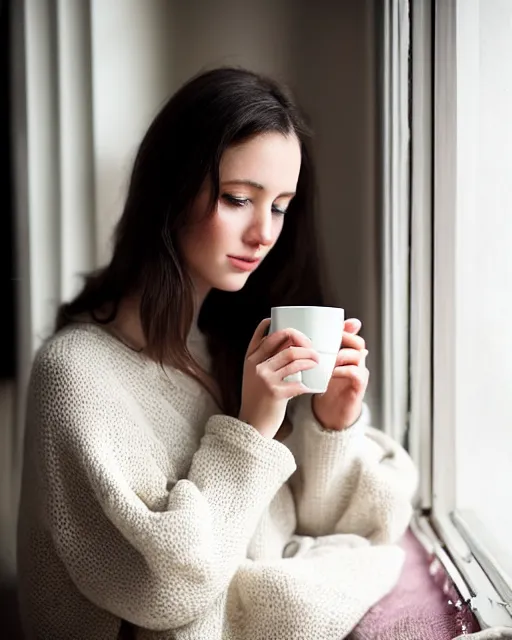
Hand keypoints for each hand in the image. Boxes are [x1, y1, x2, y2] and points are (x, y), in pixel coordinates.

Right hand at [239, 319, 319, 438]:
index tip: (293, 327)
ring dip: (309, 357)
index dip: (280, 326)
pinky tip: (314, 385)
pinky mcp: (275, 393)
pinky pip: (299, 382)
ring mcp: (264, 378)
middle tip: (312, 347)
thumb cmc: (257, 401)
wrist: (252, 427)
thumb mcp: (253, 378)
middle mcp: (255, 365)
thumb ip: (266, 362)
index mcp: (250, 359)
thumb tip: (292, 347)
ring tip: (317, 361)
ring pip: (293, 357)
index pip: (263, 334)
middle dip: (302, 339)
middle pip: (282, 339)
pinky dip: (309, 383)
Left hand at [312, 318, 368, 430]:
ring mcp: (359, 372)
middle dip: (344, 338)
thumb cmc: (324, 387)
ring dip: (341, 354)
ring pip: (359, 355)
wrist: (330, 413)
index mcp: (347, 352)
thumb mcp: (317, 366)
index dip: (344, 328)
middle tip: (328, 342)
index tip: (331, 327)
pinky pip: (357, 373)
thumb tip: (296, 336)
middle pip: (358, 342)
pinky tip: (331, 373)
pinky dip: (344, 371)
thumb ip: (312, 352)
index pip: (351, 333)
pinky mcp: (359, 386)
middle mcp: (356, 360)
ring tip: (327, 358)